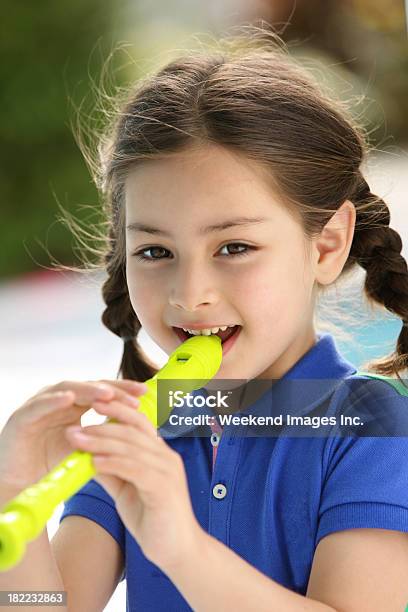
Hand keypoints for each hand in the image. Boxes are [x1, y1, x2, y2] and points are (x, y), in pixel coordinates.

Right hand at [0, 379, 146, 492]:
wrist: (20, 485)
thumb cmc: (52, 465)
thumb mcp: (85, 448)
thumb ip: (104, 436)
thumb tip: (139, 432)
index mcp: (74, 405)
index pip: (101, 392)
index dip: (122, 391)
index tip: (143, 394)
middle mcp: (58, 400)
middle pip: (89, 387)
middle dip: (112, 390)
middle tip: (132, 395)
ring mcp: (40, 406)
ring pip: (67, 390)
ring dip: (87, 390)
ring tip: (106, 394)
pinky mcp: (21, 418)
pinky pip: (38, 405)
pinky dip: (53, 400)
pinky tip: (69, 399)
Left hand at [65, 398, 202, 571]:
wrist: (178, 550)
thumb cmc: (154, 519)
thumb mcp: (126, 490)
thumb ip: (111, 471)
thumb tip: (86, 456)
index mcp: (159, 453)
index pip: (138, 422)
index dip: (117, 410)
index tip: (92, 404)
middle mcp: (166, 456)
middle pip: (132, 431)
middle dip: (101, 427)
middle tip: (75, 427)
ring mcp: (167, 470)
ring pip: (131, 447)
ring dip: (101, 442)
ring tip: (77, 440)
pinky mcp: (164, 487)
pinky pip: (136, 468)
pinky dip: (114, 462)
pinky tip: (95, 462)